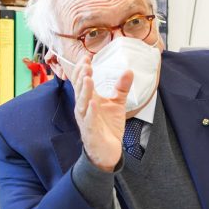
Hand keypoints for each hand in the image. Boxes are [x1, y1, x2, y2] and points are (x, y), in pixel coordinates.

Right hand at [69, 54, 133, 171]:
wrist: (108, 151)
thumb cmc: (108, 126)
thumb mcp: (117, 103)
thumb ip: (121, 88)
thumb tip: (129, 70)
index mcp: (88, 100)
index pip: (81, 82)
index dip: (82, 69)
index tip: (87, 57)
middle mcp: (83, 108)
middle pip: (79, 90)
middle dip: (82, 76)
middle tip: (87, 65)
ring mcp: (85, 120)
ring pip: (81, 103)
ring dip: (84, 91)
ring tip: (88, 78)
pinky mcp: (91, 132)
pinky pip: (89, 121)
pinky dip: (90, 112)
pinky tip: (93, 103)